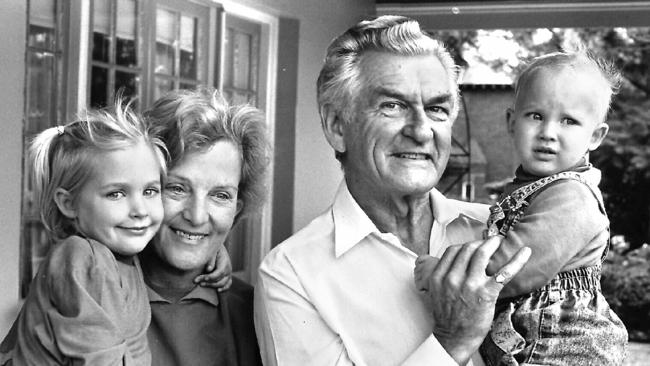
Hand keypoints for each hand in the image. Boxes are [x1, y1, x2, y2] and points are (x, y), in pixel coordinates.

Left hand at [193, 244, 232, 290]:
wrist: (218, 247)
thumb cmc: (213, 248)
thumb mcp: (212, 250)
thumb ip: (211, 259)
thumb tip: (209, 269)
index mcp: (225, 262)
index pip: (219, 273)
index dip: (211, 277)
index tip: (201, 278)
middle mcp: (228, 269)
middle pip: (220, 280)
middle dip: (208, 282)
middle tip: (196, 281)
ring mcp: (229, 274)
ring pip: (223, 284)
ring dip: (212, 286)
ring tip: (201, 284)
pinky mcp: (228, 277)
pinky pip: (228, 285)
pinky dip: (224, 289)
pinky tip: (217, 291)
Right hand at [417, 236, 530, 364]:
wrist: (454, 337)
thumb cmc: (448, 315)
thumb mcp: (436, 291)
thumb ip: (443, 274)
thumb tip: (456, 260)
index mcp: (439, 276)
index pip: (453, 250)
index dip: (465, 244)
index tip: (474, 245)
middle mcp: (452, 278)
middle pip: (467, 249)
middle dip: (480, 242)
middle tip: (490, 241)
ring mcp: (469, 285)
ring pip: (482, 254)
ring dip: (493, 244)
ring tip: (500, 241)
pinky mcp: (486, 293)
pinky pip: (504, 272)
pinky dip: (516, 260)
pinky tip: (525, 252)